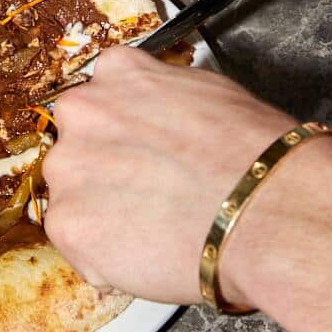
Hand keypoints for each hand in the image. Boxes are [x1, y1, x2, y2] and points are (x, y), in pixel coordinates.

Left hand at [43, 49, 304, 305]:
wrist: (263, 209)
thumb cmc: (252, 153)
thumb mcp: (207, 92)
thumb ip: (161, 97)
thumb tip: (159, 115)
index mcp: (118, 72)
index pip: (100, 97)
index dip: (122, 131)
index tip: (140, 151)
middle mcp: (82, 110)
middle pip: (77, 145)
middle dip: (105, 171)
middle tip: (149, 196)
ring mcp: (69, 167)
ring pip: (72, 195)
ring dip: (102, 214)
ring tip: (154, 229)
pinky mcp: (68, 224)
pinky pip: (77, 245)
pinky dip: (105, 259)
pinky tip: (148, 255)